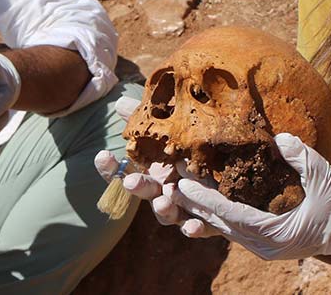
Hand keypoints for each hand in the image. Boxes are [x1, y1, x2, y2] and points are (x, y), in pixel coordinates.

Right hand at [93, 96, 220, 234]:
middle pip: (144, 191)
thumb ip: (147, 122)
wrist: (228, 182)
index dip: (111, 166)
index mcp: (150, 173)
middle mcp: (161, 192)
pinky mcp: (203, 221)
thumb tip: (120, 101)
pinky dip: (193, 229)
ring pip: (167, 212)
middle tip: (130, 182)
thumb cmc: (191, 156)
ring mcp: (180, 209)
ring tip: (162, 203)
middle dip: (137, 187)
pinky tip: (194, 227)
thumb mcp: (171, 135)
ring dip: (163, 209)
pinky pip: (196, 227)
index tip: (102, 155)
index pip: (123, 172)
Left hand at [167, 133, 330, 265]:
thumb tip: (280, 139)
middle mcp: (264, 246)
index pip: (232, 216)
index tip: (183, 185)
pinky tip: (201, 199)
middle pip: (220, 224)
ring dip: (201, 209)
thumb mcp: (326, 178)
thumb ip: (303, 158)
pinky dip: (217, 214)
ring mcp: (263, 246)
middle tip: (168, 183)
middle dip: (194, 204)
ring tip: (176, 189)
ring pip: (224, 228)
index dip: (205, 200)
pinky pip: (234, 228)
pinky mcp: (264, 241)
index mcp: (275, 235)